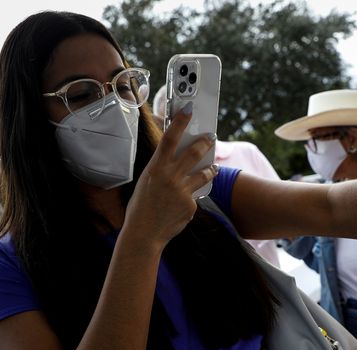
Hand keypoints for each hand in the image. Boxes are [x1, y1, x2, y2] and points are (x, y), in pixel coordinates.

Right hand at [123, 107, 216, 249]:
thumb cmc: (142, 206)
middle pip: (194, 153)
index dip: (180, 122)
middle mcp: (170, 177)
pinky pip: (196, 196)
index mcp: (155, 168)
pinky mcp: (191, 205)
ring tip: (214, 167)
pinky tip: (182, 206)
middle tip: (211, 137)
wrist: (144, 233)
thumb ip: (163, 169)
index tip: (189, 109)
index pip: (169, 138)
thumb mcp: (148, 181)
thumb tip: (180, 159)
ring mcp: (182, 191)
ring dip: (211, 169)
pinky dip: (191, 198)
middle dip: (205, 143)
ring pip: (204, 174)